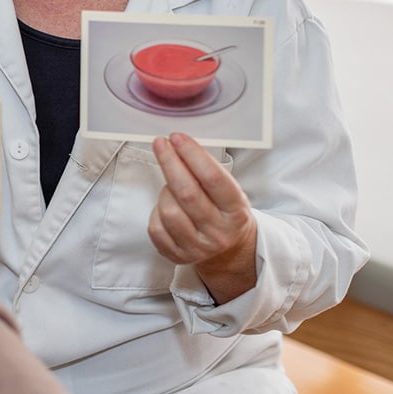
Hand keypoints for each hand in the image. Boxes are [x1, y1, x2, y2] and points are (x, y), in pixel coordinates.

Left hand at [148, 133, 257, 303]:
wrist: (228, 247)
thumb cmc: (224, 210)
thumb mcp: (228, 190)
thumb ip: (207, 170)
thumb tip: (179, 144)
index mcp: (236, 211)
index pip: (213, 179)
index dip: (192, 155)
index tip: (177, 138)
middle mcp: (219, 232)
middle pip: (187, 193)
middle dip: (170, 163)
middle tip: (161, 144)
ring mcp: (198, 247)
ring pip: (168, 210)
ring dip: (165, 190)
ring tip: (172, 186)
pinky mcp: (178, 256)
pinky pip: (156, 227)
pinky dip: (157, 211)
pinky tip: (167, 206)